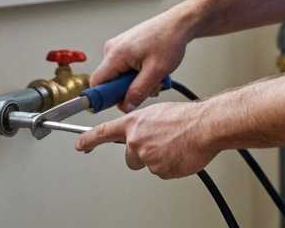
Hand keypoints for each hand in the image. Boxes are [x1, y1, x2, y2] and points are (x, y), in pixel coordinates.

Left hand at [75, 101, 219, 178]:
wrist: (204, 127)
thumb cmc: (186, 117)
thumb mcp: (158, 112)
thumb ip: (143, 124)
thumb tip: (140, 131)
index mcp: (134, 123)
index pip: (103, 132)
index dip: (89, 139)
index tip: (80, 144)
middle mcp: (136, 140)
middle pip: (129, 157)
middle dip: (140, 154)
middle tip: (159, 145)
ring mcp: (146, 157)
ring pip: (146, 164)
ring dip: (158, 158)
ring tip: (174, 145)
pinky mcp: (159, 170)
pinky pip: (161, 171)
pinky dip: (169, 165)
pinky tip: (179, 153)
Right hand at [92, 9, 192, 110]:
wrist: (178, 24)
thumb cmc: (169, 40)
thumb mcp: (156, 72)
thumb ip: (139, 91)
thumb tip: (125, 106)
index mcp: (115, 54)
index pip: (96, 82)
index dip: (104, 97)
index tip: (120, 102)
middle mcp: (112, 49)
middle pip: (109, 81)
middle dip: (127, 89)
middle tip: (148, 87)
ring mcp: (118, 47)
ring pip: (119, 76)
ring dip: (135, 82)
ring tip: (154, 76)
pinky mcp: (125, 47)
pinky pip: (125, 68)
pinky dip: (137, 73)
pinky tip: (151, 69)